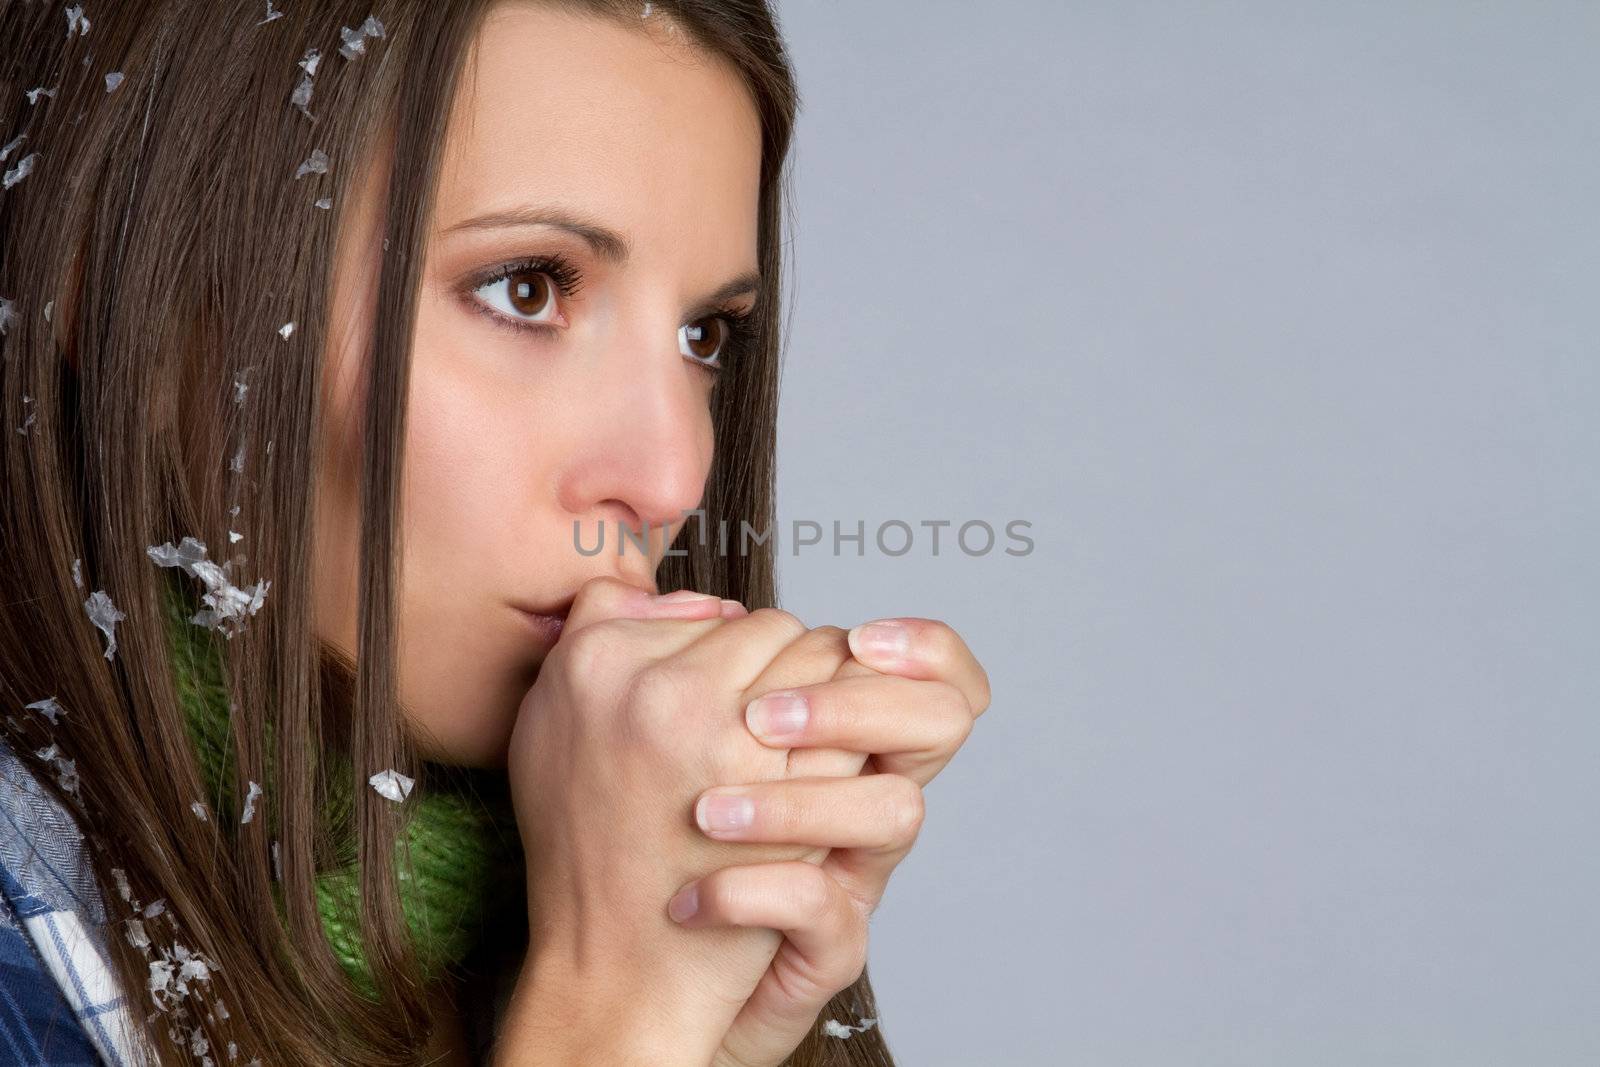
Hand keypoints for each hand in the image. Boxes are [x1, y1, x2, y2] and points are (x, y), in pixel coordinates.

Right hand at [499, 578, 872, 1064]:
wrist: (610, 964)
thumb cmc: (587, 853)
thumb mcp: (548, 729)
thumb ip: (597, 642)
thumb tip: (685, 600)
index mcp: (590, 657)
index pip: (703, 609)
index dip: (729, 656)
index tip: (729, 701)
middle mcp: (652, 682)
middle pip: (768, 626)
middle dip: (784, 673)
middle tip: (779, 728)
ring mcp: (717, 727)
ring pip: (816, 659)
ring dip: (823, 704)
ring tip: (803, 753)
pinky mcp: (773, 776)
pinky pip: (842, 717)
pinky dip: (843, 743)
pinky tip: (824, 778)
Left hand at [677, 617, 991, 1066]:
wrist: (638, 985)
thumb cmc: (664, 853)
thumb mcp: (678, 747)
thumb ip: (695, 674)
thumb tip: (676, 604)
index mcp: (841, 746)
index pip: (943, 680)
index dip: (928, 651)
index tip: (862, 638)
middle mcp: (865, 802)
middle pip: (936, 730)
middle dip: (851, 709)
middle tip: (757, 721)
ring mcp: (854, 878)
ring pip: (891, 815)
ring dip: (793, 806)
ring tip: (707, 814)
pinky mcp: (826, 951)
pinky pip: (823, 914)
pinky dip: (758, 899)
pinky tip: (695, 901)